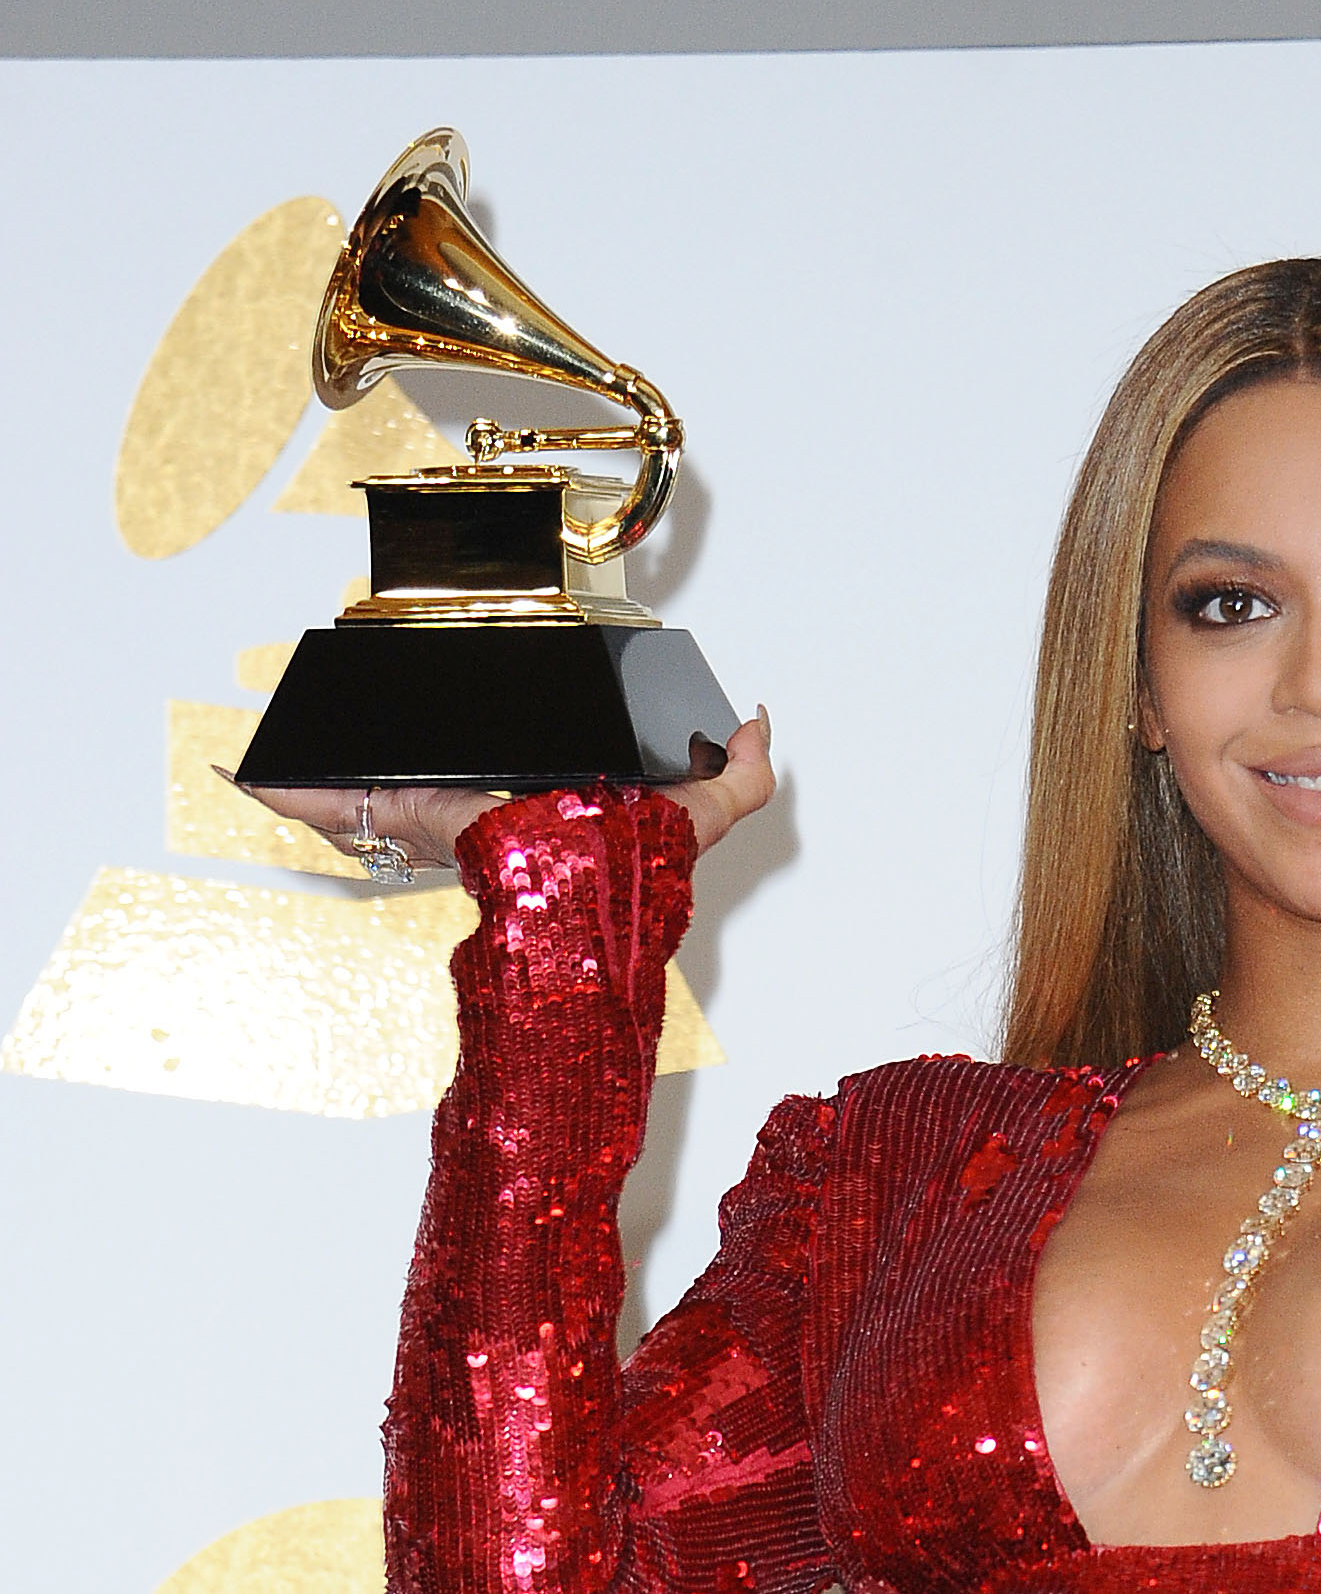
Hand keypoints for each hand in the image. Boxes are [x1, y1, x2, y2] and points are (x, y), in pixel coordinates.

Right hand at [231, 708, 776, 872]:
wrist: (570, 930)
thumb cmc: (627, 884)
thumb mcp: (705, 817)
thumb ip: (743, 773)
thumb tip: (756, 719)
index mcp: (546, 799)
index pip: (510, 760)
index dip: (490, 735)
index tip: (471, 697)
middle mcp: (490, 805)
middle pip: (434, 770)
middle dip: (393, 750)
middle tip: (365, 712)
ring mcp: (444, 812)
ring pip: (379, 787)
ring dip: (334, 771)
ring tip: (291, 743)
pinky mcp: (410, 812)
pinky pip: (339, 804)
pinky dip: (292, 791)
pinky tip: (257, 774)